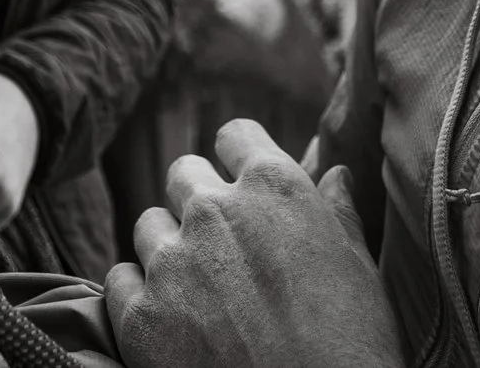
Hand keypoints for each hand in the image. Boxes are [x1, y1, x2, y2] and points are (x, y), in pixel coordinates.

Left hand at [105, 119, 405, 367]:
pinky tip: (173, 322)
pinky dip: (140, 297)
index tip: (243, 184)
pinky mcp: (140, 315)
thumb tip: (334, 174)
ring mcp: (172, 262)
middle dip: (198, 201)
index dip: (239, 160)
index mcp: (274, 187)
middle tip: (221, 244)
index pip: (234, 135)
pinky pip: (120, 280)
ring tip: (199, 290)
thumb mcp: (359, 267)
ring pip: (148, 225)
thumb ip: (336, 211)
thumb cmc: (353, 344)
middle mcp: (214, 211)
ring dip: (168, 248)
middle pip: (183, 174)